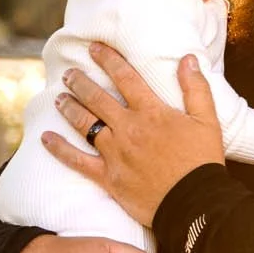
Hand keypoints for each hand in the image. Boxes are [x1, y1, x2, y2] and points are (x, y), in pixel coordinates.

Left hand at [44, 43, 224, 225]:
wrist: (194, 204)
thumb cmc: (202, 162)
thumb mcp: (208, 121)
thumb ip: (196, 88)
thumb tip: (188, 59)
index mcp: (151, 112)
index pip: (125, 77)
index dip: (108, 60)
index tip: (94, 48)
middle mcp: (128, 128)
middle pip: (97, 98)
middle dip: (80, 82)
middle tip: (68, 74)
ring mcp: (115, 153)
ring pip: (85, 124)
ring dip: (69, 108)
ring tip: (58, 98)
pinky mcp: (109, 177)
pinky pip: (77, 161)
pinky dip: (60, 149)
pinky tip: (45, 139)